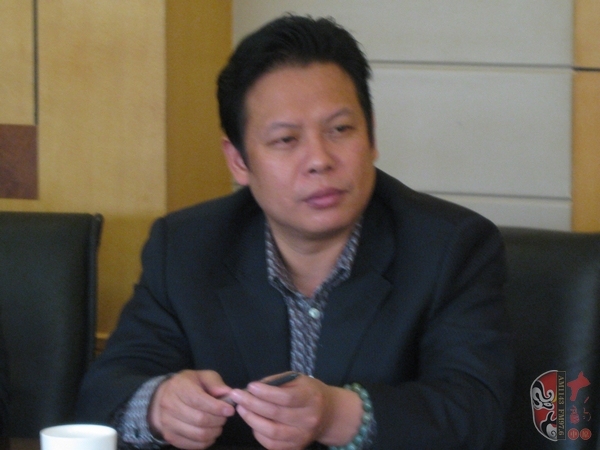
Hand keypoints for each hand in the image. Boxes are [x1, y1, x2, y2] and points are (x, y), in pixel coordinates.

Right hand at [148, 370, 235, 448]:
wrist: (166, 396)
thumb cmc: (189, 385)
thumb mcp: (203, 377)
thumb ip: (215, 383)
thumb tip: (228, 394)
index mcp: (179, 387)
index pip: (199, 401)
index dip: (217, 407)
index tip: (230, 410)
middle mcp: (169, 405)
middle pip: (200, 420)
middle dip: (218, 420)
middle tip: (224, 417)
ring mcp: (167, 423)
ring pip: (198, 434)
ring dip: (214, 432)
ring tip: (218, 425)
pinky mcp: (170, 437)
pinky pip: (193, 445)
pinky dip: (207, 441)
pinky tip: (210, 432)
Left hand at [229, 373, 362, 449]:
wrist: (329, 414)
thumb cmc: (309, 392)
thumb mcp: (298, 379)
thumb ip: (277, 382)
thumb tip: (253, 388)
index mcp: (311, 398)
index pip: (285, 397)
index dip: (265, 392)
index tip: (250, 386)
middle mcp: (309, 419)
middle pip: (275, 414)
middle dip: (252, 404)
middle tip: (237, 396)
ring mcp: (303, 436)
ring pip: (272, 432)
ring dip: (251, 420)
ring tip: (241, 408)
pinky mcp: (296, 448)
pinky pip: (272, 444)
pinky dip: (258, 433)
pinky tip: (252, 421)